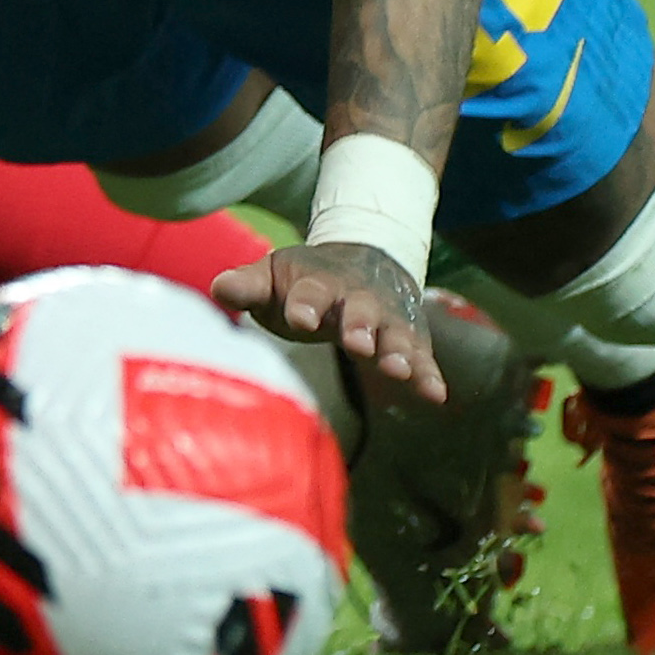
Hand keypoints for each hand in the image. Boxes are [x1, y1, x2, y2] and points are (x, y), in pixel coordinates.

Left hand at [214, 239, 450, 408]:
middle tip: (358, 343)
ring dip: (397, 351)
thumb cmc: (306, 280)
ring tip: (398, 370)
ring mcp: (387, 318)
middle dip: (359, 325)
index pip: (311, 291)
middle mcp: (358, 298)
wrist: (364, 260)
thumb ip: (248, 285)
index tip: (300, 317)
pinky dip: (428, 374)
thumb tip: (218, 288)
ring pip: (395, 333)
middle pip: (359, 310)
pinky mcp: (409, 338)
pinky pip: (422, 357)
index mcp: (319, 283)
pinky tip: (436, 395)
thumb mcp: (274, 276)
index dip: (305, 304)